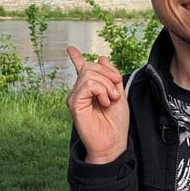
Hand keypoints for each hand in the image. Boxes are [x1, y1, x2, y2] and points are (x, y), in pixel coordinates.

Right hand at [66, 46, 129, 163]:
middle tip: (117, 92)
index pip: (81, 69)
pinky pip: (88, 84)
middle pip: (90, 67)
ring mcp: (75, 96)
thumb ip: (111, 77)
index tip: (70, 48)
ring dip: (107, 85)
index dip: (76, 57)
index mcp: (90, 89)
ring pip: (90, 74)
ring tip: (111, 99)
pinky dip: (101, 90)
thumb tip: (102, 58)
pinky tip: (105, 101)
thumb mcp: (119, 94)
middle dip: (108, 74)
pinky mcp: (74, 103)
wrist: (113, 142)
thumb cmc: (116, 122)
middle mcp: (80, 91)